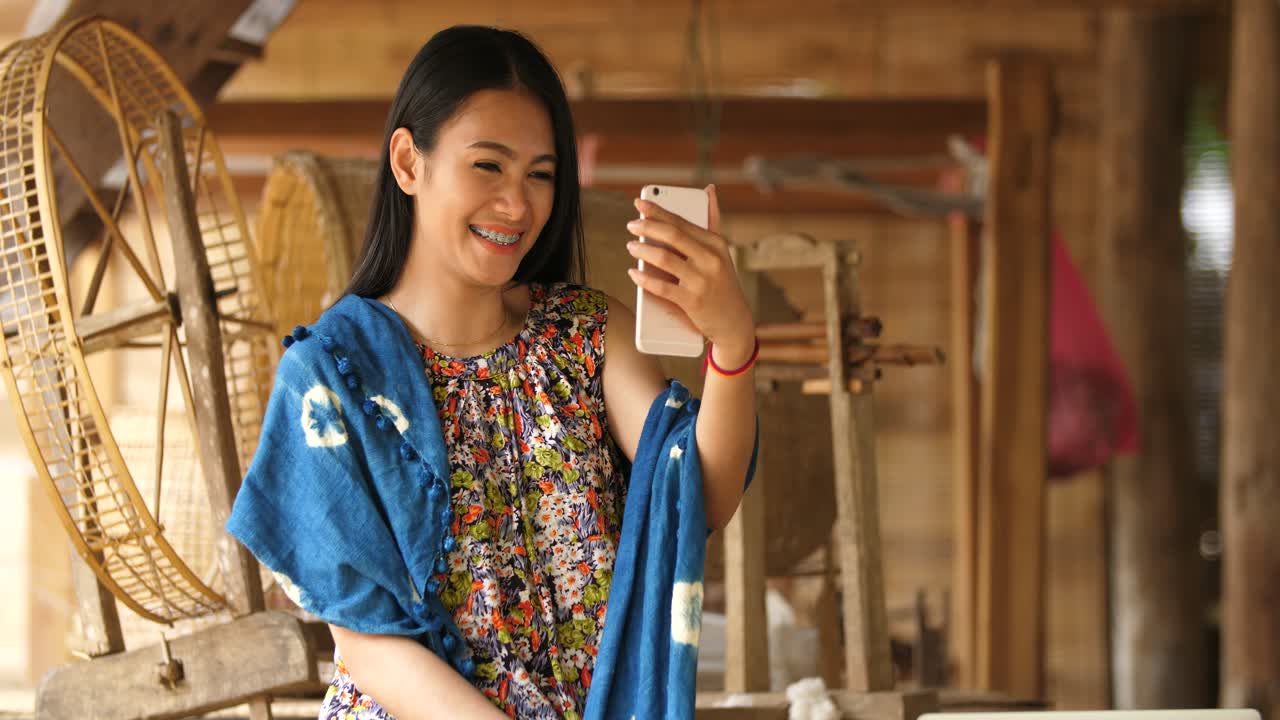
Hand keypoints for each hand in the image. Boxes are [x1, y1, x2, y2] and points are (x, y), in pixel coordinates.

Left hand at [625, 185, 755, 365]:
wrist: (734, 322)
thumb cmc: (722, 282)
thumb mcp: (721, 251)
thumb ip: (712, 220)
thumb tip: (709, 189)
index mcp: (715, 243)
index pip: (682, 221)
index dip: (658, 211)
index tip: (639, 204)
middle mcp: (710, 259)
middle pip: (672, 235)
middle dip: (647, 227)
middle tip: (631, 225)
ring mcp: (702, 281)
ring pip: (664, 259)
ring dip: (643, 251)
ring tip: (632, 247)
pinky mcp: (693, 302)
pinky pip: (662, 288)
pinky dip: (644, 279)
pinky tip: (634, 273)